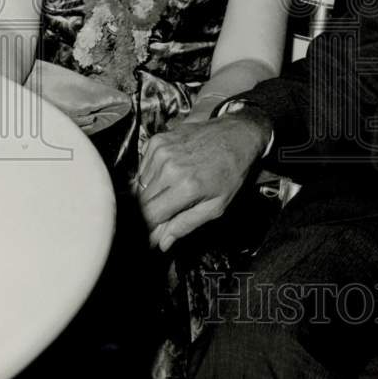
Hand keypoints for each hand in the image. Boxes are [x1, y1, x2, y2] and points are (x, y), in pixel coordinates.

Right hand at [136, 108, 271, 251]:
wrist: (237, 135)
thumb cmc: (231, 172)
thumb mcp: (217, 205)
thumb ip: (186, 224)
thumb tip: (162, 243)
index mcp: (185, 186)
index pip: (149, 215)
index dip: (147, 229)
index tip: (150, 236)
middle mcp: (169, 167)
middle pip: (141, 201)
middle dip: (148, 213)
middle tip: (162, 216)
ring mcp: (161, 151)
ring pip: (140, 184)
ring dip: (149, 194)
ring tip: (169, 193)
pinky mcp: (158, 140)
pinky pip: (142, 165)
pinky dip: (150, 175)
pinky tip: (167, 175)